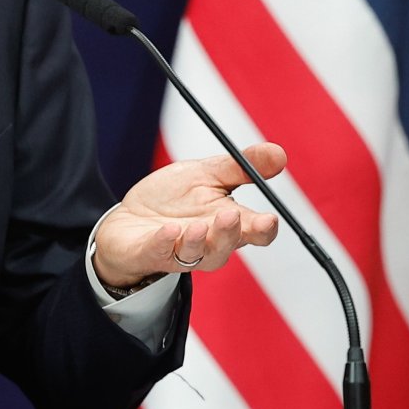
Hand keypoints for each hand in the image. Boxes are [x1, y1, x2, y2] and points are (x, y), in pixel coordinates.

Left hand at [92, 142, 284, 289]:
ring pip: (197, 255)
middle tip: (231, 216)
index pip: (256, 232)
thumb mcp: (206, 174)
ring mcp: (179, 251)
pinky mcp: (150, 253)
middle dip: (231, 233)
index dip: (264, 229)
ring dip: (199, 241)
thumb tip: (279, 154)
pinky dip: (164, 242)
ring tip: (200, 226)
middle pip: (227, 246)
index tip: (270, 219)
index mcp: (228, 223)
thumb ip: (240, 166)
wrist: (129, 220)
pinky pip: (159, 252)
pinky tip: (168, 229)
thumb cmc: (172, 200)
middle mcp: (209, 243)